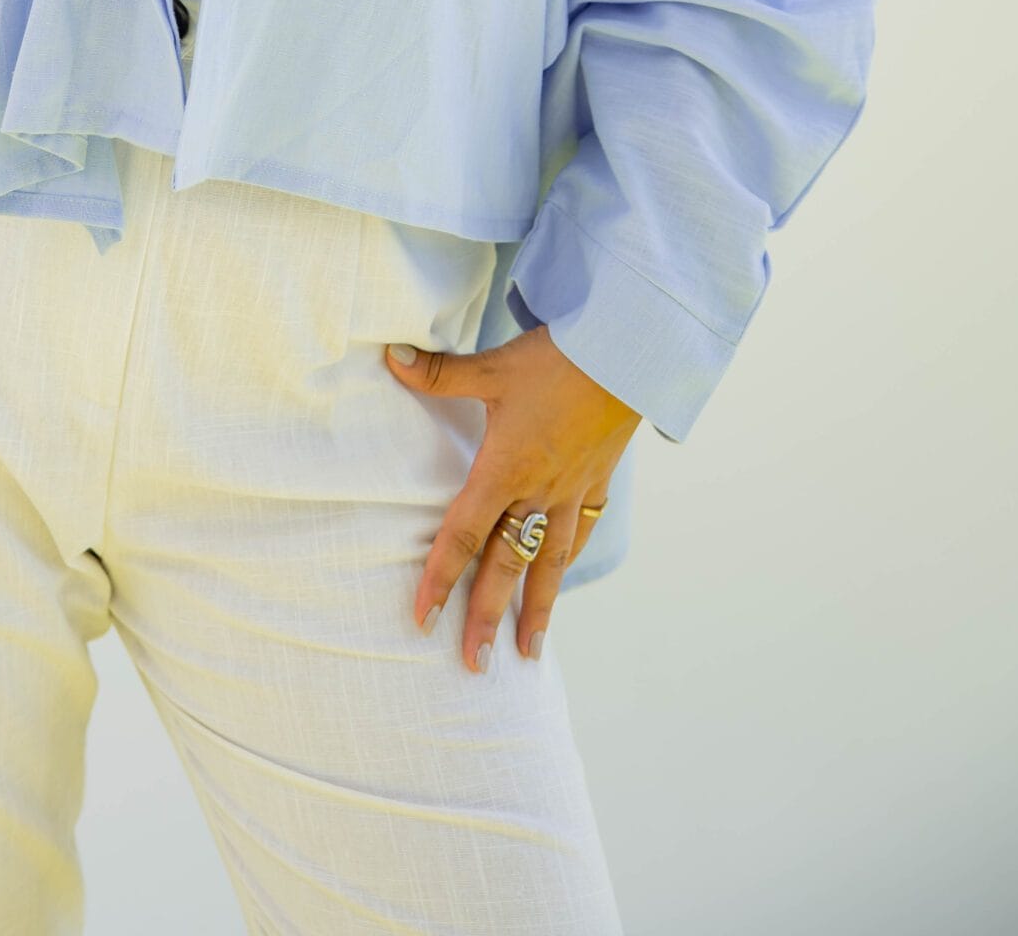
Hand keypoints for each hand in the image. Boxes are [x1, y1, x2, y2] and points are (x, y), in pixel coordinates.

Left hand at [383, 323, 639, 671]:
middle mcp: (538, 492)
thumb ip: (440, 372)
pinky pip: (581, 531)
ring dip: (537, 609)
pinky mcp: (598, 481)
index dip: (440, 578)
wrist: (626, 354)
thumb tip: (391, 355)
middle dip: (488, 617)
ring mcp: (572, 492)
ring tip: (529, 654)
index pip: (464, 534)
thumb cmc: (556, 360)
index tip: (423, 619)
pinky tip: (559, 576)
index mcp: (506, 469)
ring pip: (550, 563)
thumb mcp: (493, 366)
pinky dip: (568, 558)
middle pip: (507, 566)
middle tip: (475, 664)